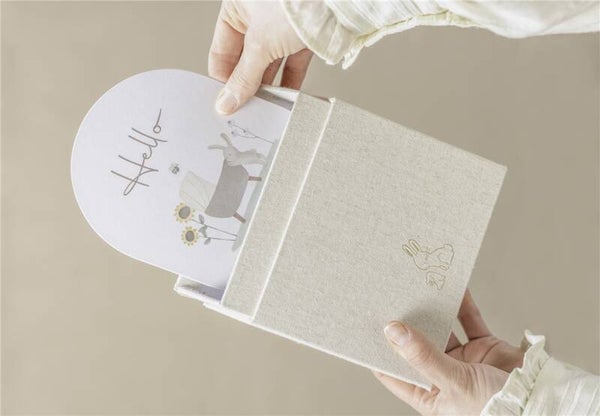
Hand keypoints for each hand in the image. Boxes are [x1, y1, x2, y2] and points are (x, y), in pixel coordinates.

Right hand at [208, 1, 311, 114]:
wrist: (337, 3)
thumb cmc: (295, 1)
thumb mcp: (260, 43)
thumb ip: (244, 76)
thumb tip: (227, 101)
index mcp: (237, 7)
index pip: (222, 51)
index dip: (222, 79)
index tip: (225, 103)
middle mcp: (257, 15)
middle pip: (246, 59)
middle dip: (246, 85)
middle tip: (245, 109)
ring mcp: (281, 26)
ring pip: (270, 63)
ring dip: (268, 86)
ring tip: (265, 106)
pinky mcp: (304, 36)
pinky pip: (292, 63)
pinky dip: (289, 80)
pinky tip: (285, 97)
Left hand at [374, 290, 523, 414]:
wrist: (542, 401)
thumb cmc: (497, 409)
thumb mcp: (453, 382)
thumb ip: (423, 355)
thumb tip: (392, 331)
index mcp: (429, 395)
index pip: (394, 372)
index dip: (380, 352)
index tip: (366, 328)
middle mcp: (442, 376)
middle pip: (416, 345)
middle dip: (406, 324)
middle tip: (390, 298)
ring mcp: (463, 360)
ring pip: (442, 329)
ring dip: (432, 310)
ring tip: (417, 287)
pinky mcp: (484, 347)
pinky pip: (469, 320)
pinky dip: (462, 304)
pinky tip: (452, 288)